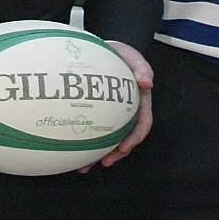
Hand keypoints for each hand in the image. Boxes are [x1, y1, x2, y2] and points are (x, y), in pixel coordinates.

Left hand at [94, 40, 154, 167]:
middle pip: (125, 139)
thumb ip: (142, 67)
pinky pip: (93, 130)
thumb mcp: (133, 57)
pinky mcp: (98, 115)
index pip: (142, 124)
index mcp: (140, 103)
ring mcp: (113, 116)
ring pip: (108, 139)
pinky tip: (71, 151)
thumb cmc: (121, 54)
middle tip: (104, 163)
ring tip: (84, 168)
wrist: (104, 51)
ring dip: (98, 155)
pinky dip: (84, 142)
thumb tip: (148, 82)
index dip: (135, 138)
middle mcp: (128, 113)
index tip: (124, 148)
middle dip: (116, 154)